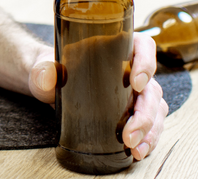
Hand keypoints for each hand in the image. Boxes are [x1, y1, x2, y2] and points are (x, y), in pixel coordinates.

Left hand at [28, 32, 167, 160]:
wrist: (47, 86)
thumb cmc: (50, 70)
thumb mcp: (42, 68)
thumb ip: (42, 71)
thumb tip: (47, 78)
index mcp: (114, 47)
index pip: (142, 46)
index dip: (146, 62)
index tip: (136, 82)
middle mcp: (130, 69)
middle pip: (151, 87)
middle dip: (145, 113)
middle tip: (130, 134)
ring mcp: (134, 92)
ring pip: (155, 108)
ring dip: (150, 130)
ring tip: (136, 148)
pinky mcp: (132, 110)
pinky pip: (150, 123)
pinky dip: (148, 138)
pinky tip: (139, 150)